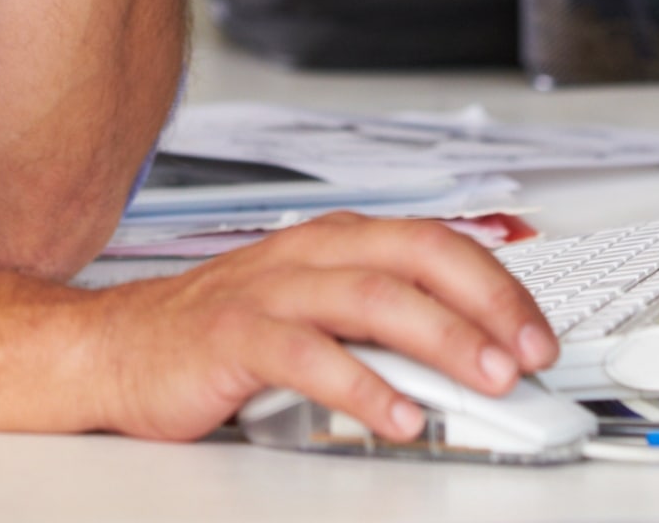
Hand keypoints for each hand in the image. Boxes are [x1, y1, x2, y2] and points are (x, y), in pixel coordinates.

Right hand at [72, 212, 557, 441]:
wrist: (120, 348)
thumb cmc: (224, 333)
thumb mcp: (316, 316)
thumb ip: (383, 327)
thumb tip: (471, 357)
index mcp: (338, 241)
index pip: (436, 243)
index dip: (496, 283)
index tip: (538, 331)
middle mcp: (311, 253)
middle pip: (416, 258)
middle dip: (484, 303)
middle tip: (529, 353)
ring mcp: (273, 290)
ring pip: (373, 297)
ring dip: (440, 339)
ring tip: (486, 381)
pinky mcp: (237, 335)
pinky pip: (310, 356)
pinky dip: (361, 385)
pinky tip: (397, 416)